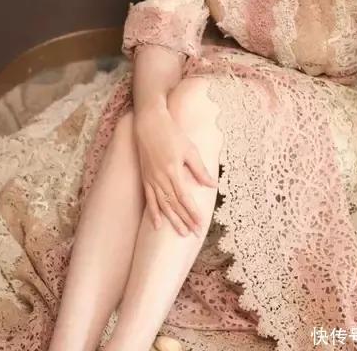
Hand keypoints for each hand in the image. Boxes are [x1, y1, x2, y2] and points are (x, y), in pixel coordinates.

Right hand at [134, 107, 217, 236]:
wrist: (149, 123)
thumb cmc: (171, 133)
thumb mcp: (189, 149)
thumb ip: (199, 169)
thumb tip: (211, 185)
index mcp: (173, 170)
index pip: (185, 198)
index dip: (193, 212)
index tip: (200, 224)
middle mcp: (161, 178)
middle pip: (174, 204)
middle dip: (185, 220)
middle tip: (194, 234)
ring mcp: (151, 179)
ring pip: (162, 205)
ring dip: (172, 220)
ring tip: (181, 233)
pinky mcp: (145, 177)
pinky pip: (149, 199)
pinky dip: (153, 213)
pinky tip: (157, 225)